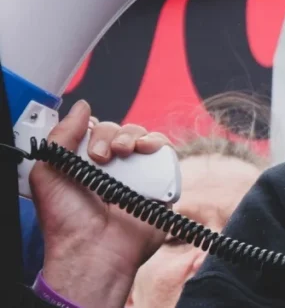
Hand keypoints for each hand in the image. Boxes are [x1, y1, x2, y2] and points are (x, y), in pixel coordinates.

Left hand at [31, 100, 172, 306]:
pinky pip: (166, 152)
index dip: (93, 129)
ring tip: (125, 152)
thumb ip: (61, 136)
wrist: (94, 248)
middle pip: (120, 129)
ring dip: (133, 135)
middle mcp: (113, 168)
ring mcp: (137, 174)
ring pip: (143, 136)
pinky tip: (146, 150)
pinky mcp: (160, 182)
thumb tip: (81, 107)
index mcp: (85, 164)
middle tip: (101, 157)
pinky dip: (158, 143)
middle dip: (111, 134)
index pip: (96, 130)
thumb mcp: (47, 172)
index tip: (87, 143)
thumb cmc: (67, 220)